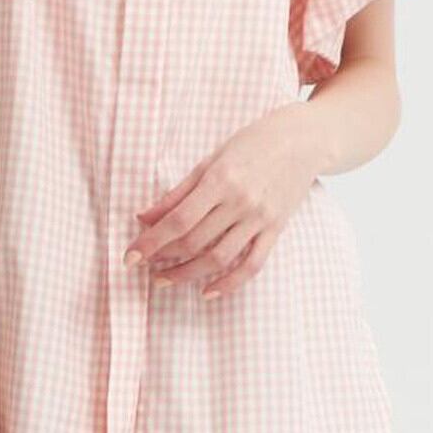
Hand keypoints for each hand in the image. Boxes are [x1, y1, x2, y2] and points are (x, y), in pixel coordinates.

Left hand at [122, 101, 324, 298]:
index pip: (178, 220)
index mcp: (220, 179)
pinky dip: (230, 284)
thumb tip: (144, 217)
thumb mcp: (210, 159)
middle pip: (195, 241)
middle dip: (164, 258)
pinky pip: (252, 264)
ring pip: (220, 258)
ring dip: (188, 274)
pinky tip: (207, 292)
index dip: (151, 241)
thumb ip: (178, 192)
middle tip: (144, 266)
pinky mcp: (276, 230)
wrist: (302, 140)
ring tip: (164, 279)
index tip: (129, 256)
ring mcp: (260, 218)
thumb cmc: (252, 143)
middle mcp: (240, 202)